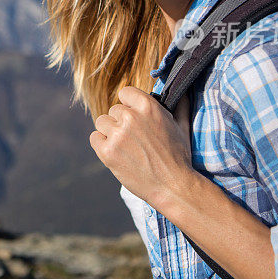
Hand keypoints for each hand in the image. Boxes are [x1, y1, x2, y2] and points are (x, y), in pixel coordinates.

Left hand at [90, 86, 193, 210]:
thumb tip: (182, 92)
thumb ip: (179, 105)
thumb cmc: (179, 156)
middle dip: (121, 122)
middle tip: (135, 139)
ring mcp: (117, 134)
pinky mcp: (107, 152)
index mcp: (148, 106)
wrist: (173, 186)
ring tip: (125, 146)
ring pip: (102, 122)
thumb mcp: (182, 126)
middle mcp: (130, 117)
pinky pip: (94, 138)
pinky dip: (102, 144)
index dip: (129, 105)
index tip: (134, 116)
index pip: (125, 93)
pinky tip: (116, 152)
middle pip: (113, 110)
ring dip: (110, 132)